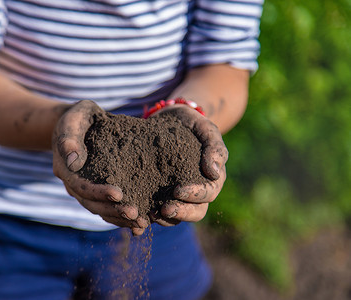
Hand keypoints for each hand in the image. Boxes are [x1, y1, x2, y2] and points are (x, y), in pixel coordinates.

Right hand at [52, 100, 147, 234]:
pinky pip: (108, 207)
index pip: (81, 186)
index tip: (119, 194)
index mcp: (65, 168)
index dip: (98, 192)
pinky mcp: (97, 190)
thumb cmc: (79, 117)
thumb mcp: (73, 119)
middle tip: (136, 214)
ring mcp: (84, 190)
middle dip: (113, 210)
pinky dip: (121, 217)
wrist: (80, 123)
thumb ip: (69, 137)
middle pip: (91, 204)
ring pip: (100, 210)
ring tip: (142, 222)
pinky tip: (140, 223)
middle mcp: (72, 184)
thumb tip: (73, 161)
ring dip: (120, 218)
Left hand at [149, 104, 227, 225]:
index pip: (208, 193)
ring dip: (164, 218)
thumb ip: (215, 148)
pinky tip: (137, 218)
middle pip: (195, 212)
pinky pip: (156, 212)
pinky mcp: (158, 195)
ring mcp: (176, 196)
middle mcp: (196, 193)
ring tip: (150, 214)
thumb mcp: (205, 129)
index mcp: (211, 179)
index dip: (195, 195)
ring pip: (176, 216)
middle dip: (180, 212)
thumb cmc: (191, 125)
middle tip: (164, 209)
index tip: (178, 190)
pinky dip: (148, 217)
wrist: (168, 120)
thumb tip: (215, 173)